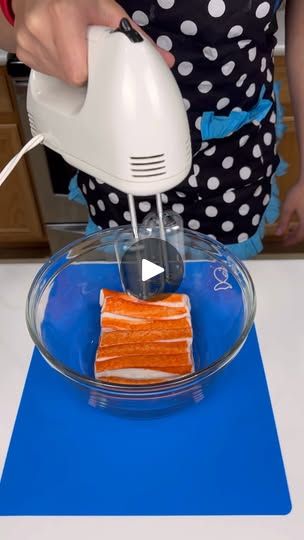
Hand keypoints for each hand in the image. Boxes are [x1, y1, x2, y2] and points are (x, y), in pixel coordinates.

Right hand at [12, 0, 173, 84]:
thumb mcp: (105, 8)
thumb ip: (134, 36)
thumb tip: (163, 60)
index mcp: (61, 14)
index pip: (79, 71)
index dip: (94, 71)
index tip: (100, 63)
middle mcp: (40, 28)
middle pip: (71, 76)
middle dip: (85, 69)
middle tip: (87, 51)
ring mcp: (29, 42)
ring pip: (60, 77)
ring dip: (72, 69)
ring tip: (74, 47)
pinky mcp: (24, 53)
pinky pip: (48, 73)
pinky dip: (58, 66)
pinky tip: (61, 50)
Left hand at [276, 180, 303, 245]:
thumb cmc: (299, 192)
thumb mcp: (288, 208)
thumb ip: (283, 222)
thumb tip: (278, 234)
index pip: (298, 237)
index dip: (290, 241)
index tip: (283, 243)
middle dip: (295, 238)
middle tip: (286, 239)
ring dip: (300, 232)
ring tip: (291, 231)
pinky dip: (303, 225)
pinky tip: (299, 222)